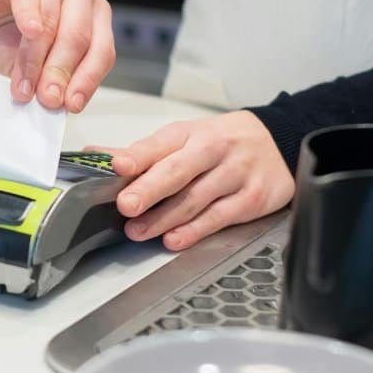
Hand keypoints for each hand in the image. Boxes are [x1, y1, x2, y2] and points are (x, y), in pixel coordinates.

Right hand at [0, 0, 114, 112]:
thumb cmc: (6, 37)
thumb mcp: (30, 69)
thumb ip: (46, 80)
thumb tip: (55, 99)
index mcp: (93, 15)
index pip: (101, 49)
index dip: (87, 79)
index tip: (70, 104)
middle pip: (79, 35)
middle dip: (61, 71)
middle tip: (47, 97)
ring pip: (54, 17)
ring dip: (37, 54)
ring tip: (24, 79)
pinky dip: (28, 12)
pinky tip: (28, 31)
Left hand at [96, 111, 295, 251]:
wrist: (277, 142)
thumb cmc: (221, 143)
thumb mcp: (184, 139)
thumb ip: (142, 154)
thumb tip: (95, 156)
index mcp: (189, 133)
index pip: (159, 144)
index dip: (137, 156)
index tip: (117, 165)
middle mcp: (213, 150)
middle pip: (178, 170)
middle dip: (150, 188)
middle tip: (126, 204)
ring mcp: (235, 174)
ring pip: (195, 198)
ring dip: (164, 218)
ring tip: (137, 231)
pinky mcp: (252, 199)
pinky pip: (219, 217)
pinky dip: (195, 230)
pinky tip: (174, 238)